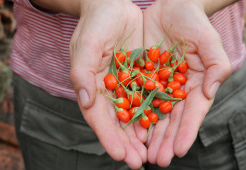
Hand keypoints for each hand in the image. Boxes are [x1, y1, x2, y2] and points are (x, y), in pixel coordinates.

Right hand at [69, 0, 145, 168]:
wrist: (114, 6)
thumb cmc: (96, 24)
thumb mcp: (86, 44)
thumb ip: (82, 73)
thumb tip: (86, 102)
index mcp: (92, 87)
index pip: (99, 118)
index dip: (108, 137)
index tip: (119, 155)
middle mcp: (110, 91)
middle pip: (118, 123)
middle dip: (127, 144)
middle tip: (138, 162)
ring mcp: (127, 85)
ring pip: (135, 115)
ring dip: (143, 135)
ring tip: (152, 154)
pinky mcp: (143, 76)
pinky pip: (150, 98)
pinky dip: (155, 114)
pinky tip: (163, 128)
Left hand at [143, 0, 231, 166]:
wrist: (171, 6)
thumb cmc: (193, 21)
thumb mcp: (209, 40)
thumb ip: (216, 65)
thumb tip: (210, 92)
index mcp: (196, 84)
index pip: (193, 113)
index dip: (187, 131)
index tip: (179, 150)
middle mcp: (177, 90)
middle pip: (172, 119)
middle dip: (166, 140)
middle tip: (159, 160)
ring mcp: (159, 85)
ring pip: (154, 114)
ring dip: (150, 135)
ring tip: (144, 154)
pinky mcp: (142, 77)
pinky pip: (137, 98)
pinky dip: (134, 115)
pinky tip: (129, 130)